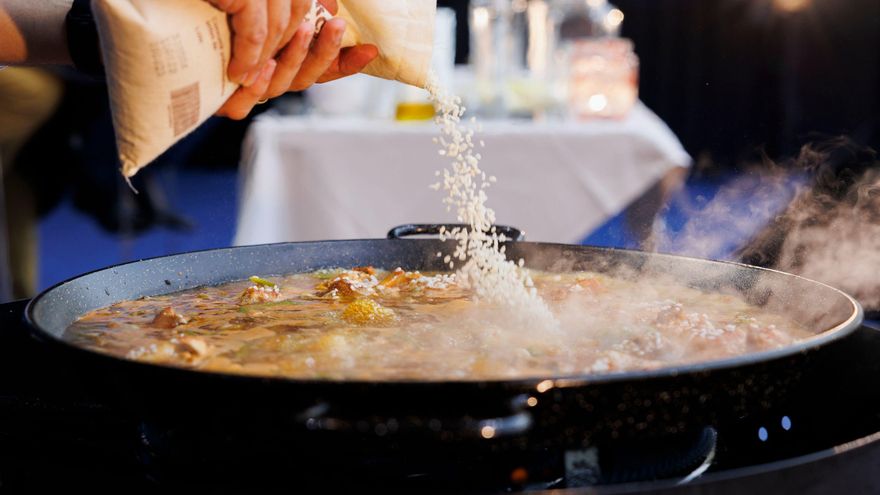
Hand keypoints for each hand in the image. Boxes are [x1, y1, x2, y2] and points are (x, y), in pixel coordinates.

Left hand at [217, 0, 378, 119]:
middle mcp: (271, 79)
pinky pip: (247, 103)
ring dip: (297, 58)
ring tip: (304, 32)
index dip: (348, 61)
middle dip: (325, 50)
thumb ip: (304, 14)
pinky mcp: (226, 102)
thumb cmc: (230, 22)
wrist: (181, 35)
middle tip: (336, 26)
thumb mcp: (278, 18)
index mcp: (285, 63)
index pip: (324, 67)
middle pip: (308, 75)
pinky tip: (266, 65)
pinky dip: (258, 85)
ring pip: (283, 85)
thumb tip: (331, 4)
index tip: (370, 50)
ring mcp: (251, 90)